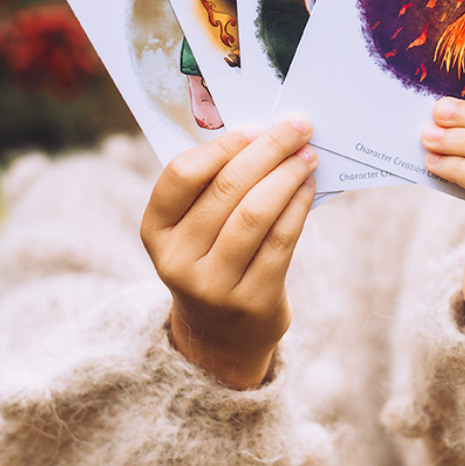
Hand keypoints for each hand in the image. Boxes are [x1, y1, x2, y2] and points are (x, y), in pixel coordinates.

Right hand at [140, 116, 317, 387]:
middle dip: (268, 150)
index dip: (222, 146)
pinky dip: (298, 205)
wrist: (220, 337)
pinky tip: (309, 187)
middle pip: (226, 189)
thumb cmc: (213, 259)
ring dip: (288, 175)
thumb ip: (214, 187)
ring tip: (307, 156)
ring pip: (256, 213)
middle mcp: (177, 260)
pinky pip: (281, 240)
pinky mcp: (251, 301)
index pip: (181, 175)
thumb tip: (265, 134)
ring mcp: (213, 285)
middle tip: (298, 128)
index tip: (255, 127)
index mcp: (156, 231)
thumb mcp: (195, 230)